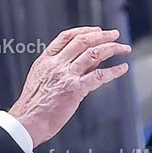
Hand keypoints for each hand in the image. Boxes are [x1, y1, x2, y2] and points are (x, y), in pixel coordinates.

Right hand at [9, 28, 129, 146]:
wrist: (28, 121)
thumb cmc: (34, 105)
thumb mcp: (42, 78)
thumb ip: (62, 67)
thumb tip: (87, 60)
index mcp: (46, 60)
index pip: (67, 37)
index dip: (85, 30)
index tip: (97, 30)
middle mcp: (56, 64)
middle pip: (83, 41)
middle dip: (102, 35)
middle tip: (115, 34)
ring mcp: (66, 76)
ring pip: (93, 54)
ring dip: (112, 48)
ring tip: (123, 48)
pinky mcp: (75, 90)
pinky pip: (99, 76)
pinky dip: (114, 71)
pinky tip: (122, 68)